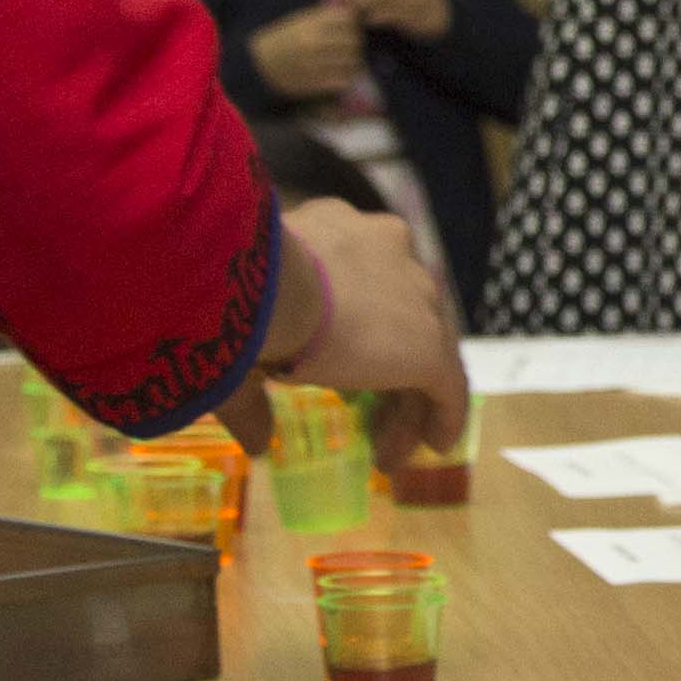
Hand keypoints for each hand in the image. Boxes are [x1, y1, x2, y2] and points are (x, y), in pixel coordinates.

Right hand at [243, 197, 464, 457]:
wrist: (260, 290)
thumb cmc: (232, 300)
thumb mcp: (238, 334)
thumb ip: (254, 389)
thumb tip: (254, 441)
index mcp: (340, 231)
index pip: (364, 283)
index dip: (355, 330)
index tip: (342, 370)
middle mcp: (387, 249)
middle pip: (401, 316)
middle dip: (386, 368)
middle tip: (366, 418)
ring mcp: (415, 294)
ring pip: (424, 351)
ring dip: (408, 401)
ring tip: (388, 449)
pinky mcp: (430, 344)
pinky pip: (448, 384)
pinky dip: (443, 415)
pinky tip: (433, 445)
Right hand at [249, 0, 364, 101]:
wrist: (258, 65)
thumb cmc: (282, 40)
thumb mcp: (299, 21)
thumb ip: (324, 17)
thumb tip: (353, 14)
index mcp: (310, 23)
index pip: (348, 19)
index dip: (353, 23)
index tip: (349, 28)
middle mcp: (314, 42)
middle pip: (354, 41)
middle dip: (356, 44)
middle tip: (350, 48)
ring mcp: (315, 63)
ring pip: (352, 62)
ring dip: (353, 62)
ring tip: (346, 63)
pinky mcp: (314, 83)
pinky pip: (342, 80)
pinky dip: (344, 78)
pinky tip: (338, 75)